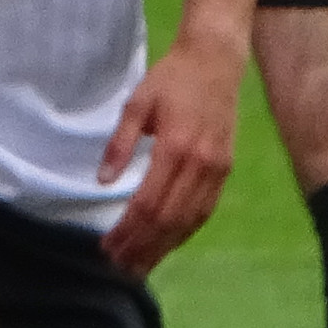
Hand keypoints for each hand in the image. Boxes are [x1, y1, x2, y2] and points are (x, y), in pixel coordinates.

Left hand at [99, 36, 241, 273]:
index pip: (149, 202)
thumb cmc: (171, 79)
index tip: (108, 246)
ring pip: (189, 220)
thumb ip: (119, 144)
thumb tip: (102, 181)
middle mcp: (201, 164)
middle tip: (119, 266)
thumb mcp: (137, 104)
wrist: (215, 61)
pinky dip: (185, 232)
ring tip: (140, 265)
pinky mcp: (225, 170)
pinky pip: (205, 210)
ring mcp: (217, 170)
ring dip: (164, 246)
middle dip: (143, 246)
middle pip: (169, 218)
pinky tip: (168, 244)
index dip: (128, 229)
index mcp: (175, 146)